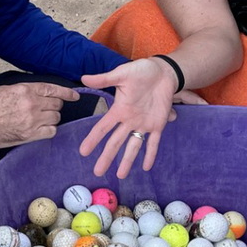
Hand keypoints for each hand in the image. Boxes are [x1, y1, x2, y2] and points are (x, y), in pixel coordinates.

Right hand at [0, 82, 79, 147]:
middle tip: (48, 109)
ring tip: (41, 119)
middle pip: (57, 104)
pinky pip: (51, 131)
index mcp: (26, 89)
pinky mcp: (30, 134)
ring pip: (56, 118)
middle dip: (55, 106)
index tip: (74, 96)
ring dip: (52, 118)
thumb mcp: (9, 89)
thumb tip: (42, 93)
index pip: (53, 89)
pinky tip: (41, 129)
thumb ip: (27, 90)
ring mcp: (32, 119)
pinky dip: (49, 130)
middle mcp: (32, 103)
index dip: (67, 93)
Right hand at [78, 58, 179, 178]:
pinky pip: (153, 142)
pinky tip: (146, 167)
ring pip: (133, 147)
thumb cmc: (141, 71)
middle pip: (115, 143)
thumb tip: (83, 78)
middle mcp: (129, 121)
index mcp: (119, 110)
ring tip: (121, 176)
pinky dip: (151, 154)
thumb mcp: (122, 74)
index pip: (103, 128)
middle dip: (106, 158)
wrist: (162, 71)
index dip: (93, 140)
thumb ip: (104, 79)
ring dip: (127, 161)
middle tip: (98, 173)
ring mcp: (143, 124)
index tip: (83, 152)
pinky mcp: (158, 124)